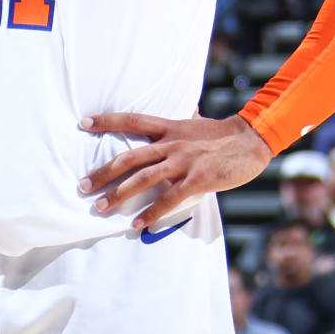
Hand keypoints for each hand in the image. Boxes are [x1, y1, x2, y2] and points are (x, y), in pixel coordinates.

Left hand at [78, 113, 272, 231]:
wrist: (253, 140)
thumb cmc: (223, 134)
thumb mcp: (196, 122)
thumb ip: (182, 122)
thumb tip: (185, 110)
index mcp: (168, 127)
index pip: (130, 120)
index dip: (106, 121)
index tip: (83, 123)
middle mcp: (171, 143)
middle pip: (129, 157)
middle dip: (102, 173)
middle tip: (82, 186)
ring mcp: (183, 161)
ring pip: (143, 179)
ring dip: (118, 194)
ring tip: (100, 207)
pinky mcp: (198, 180)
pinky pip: (168, 199)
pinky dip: (151, 212)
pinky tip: (137, 223)